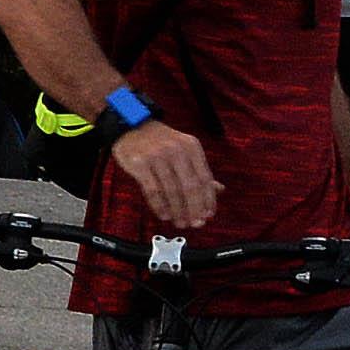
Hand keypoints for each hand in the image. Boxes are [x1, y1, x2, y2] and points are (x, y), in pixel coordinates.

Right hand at [110, 118, 220, 232]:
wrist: (130, 125)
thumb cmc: (160, 142)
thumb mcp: (184, 149)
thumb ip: (199, 169)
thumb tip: (219, 190)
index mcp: (192, 147)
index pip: (204, 177)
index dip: (208, 199)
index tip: (209, 215)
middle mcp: (177, 151)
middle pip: (190, 186)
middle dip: (195, 208)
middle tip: (196, 223)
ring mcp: (157, 157)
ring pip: (172, 190)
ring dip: (178, 210)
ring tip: (181, 222)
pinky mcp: (139, 164)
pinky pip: (152, 190)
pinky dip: (160, 205)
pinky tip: (165, 215)